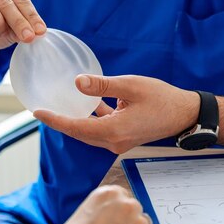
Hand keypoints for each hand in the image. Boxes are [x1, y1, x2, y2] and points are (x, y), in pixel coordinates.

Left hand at [33, 75, 199, 153]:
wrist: (185, 114)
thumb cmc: (163, 99)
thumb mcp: (131, 86)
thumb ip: (103, 85)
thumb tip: (78, 82)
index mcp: (114, 130)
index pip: (76, 127)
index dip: (55, 120)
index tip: (37, 112)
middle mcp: (114, 141)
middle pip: (79, 133)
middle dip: (60, 122)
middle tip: (42, 110)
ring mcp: (119, 141)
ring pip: (89, 133)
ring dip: (74, 121)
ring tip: (58, 108)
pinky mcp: (124, 136)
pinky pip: (100, 129)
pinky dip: (90, 119)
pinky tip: (87, 103)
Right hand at [38, 186, 152, 223]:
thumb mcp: (78, 218)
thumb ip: (95, 212)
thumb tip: (102, 217)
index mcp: (107, 194)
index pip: (119, 194)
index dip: (114, 209)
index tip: (111, 218)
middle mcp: (126, 204)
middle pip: (132, 208)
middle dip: (125, 220)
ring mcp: (138, 223)